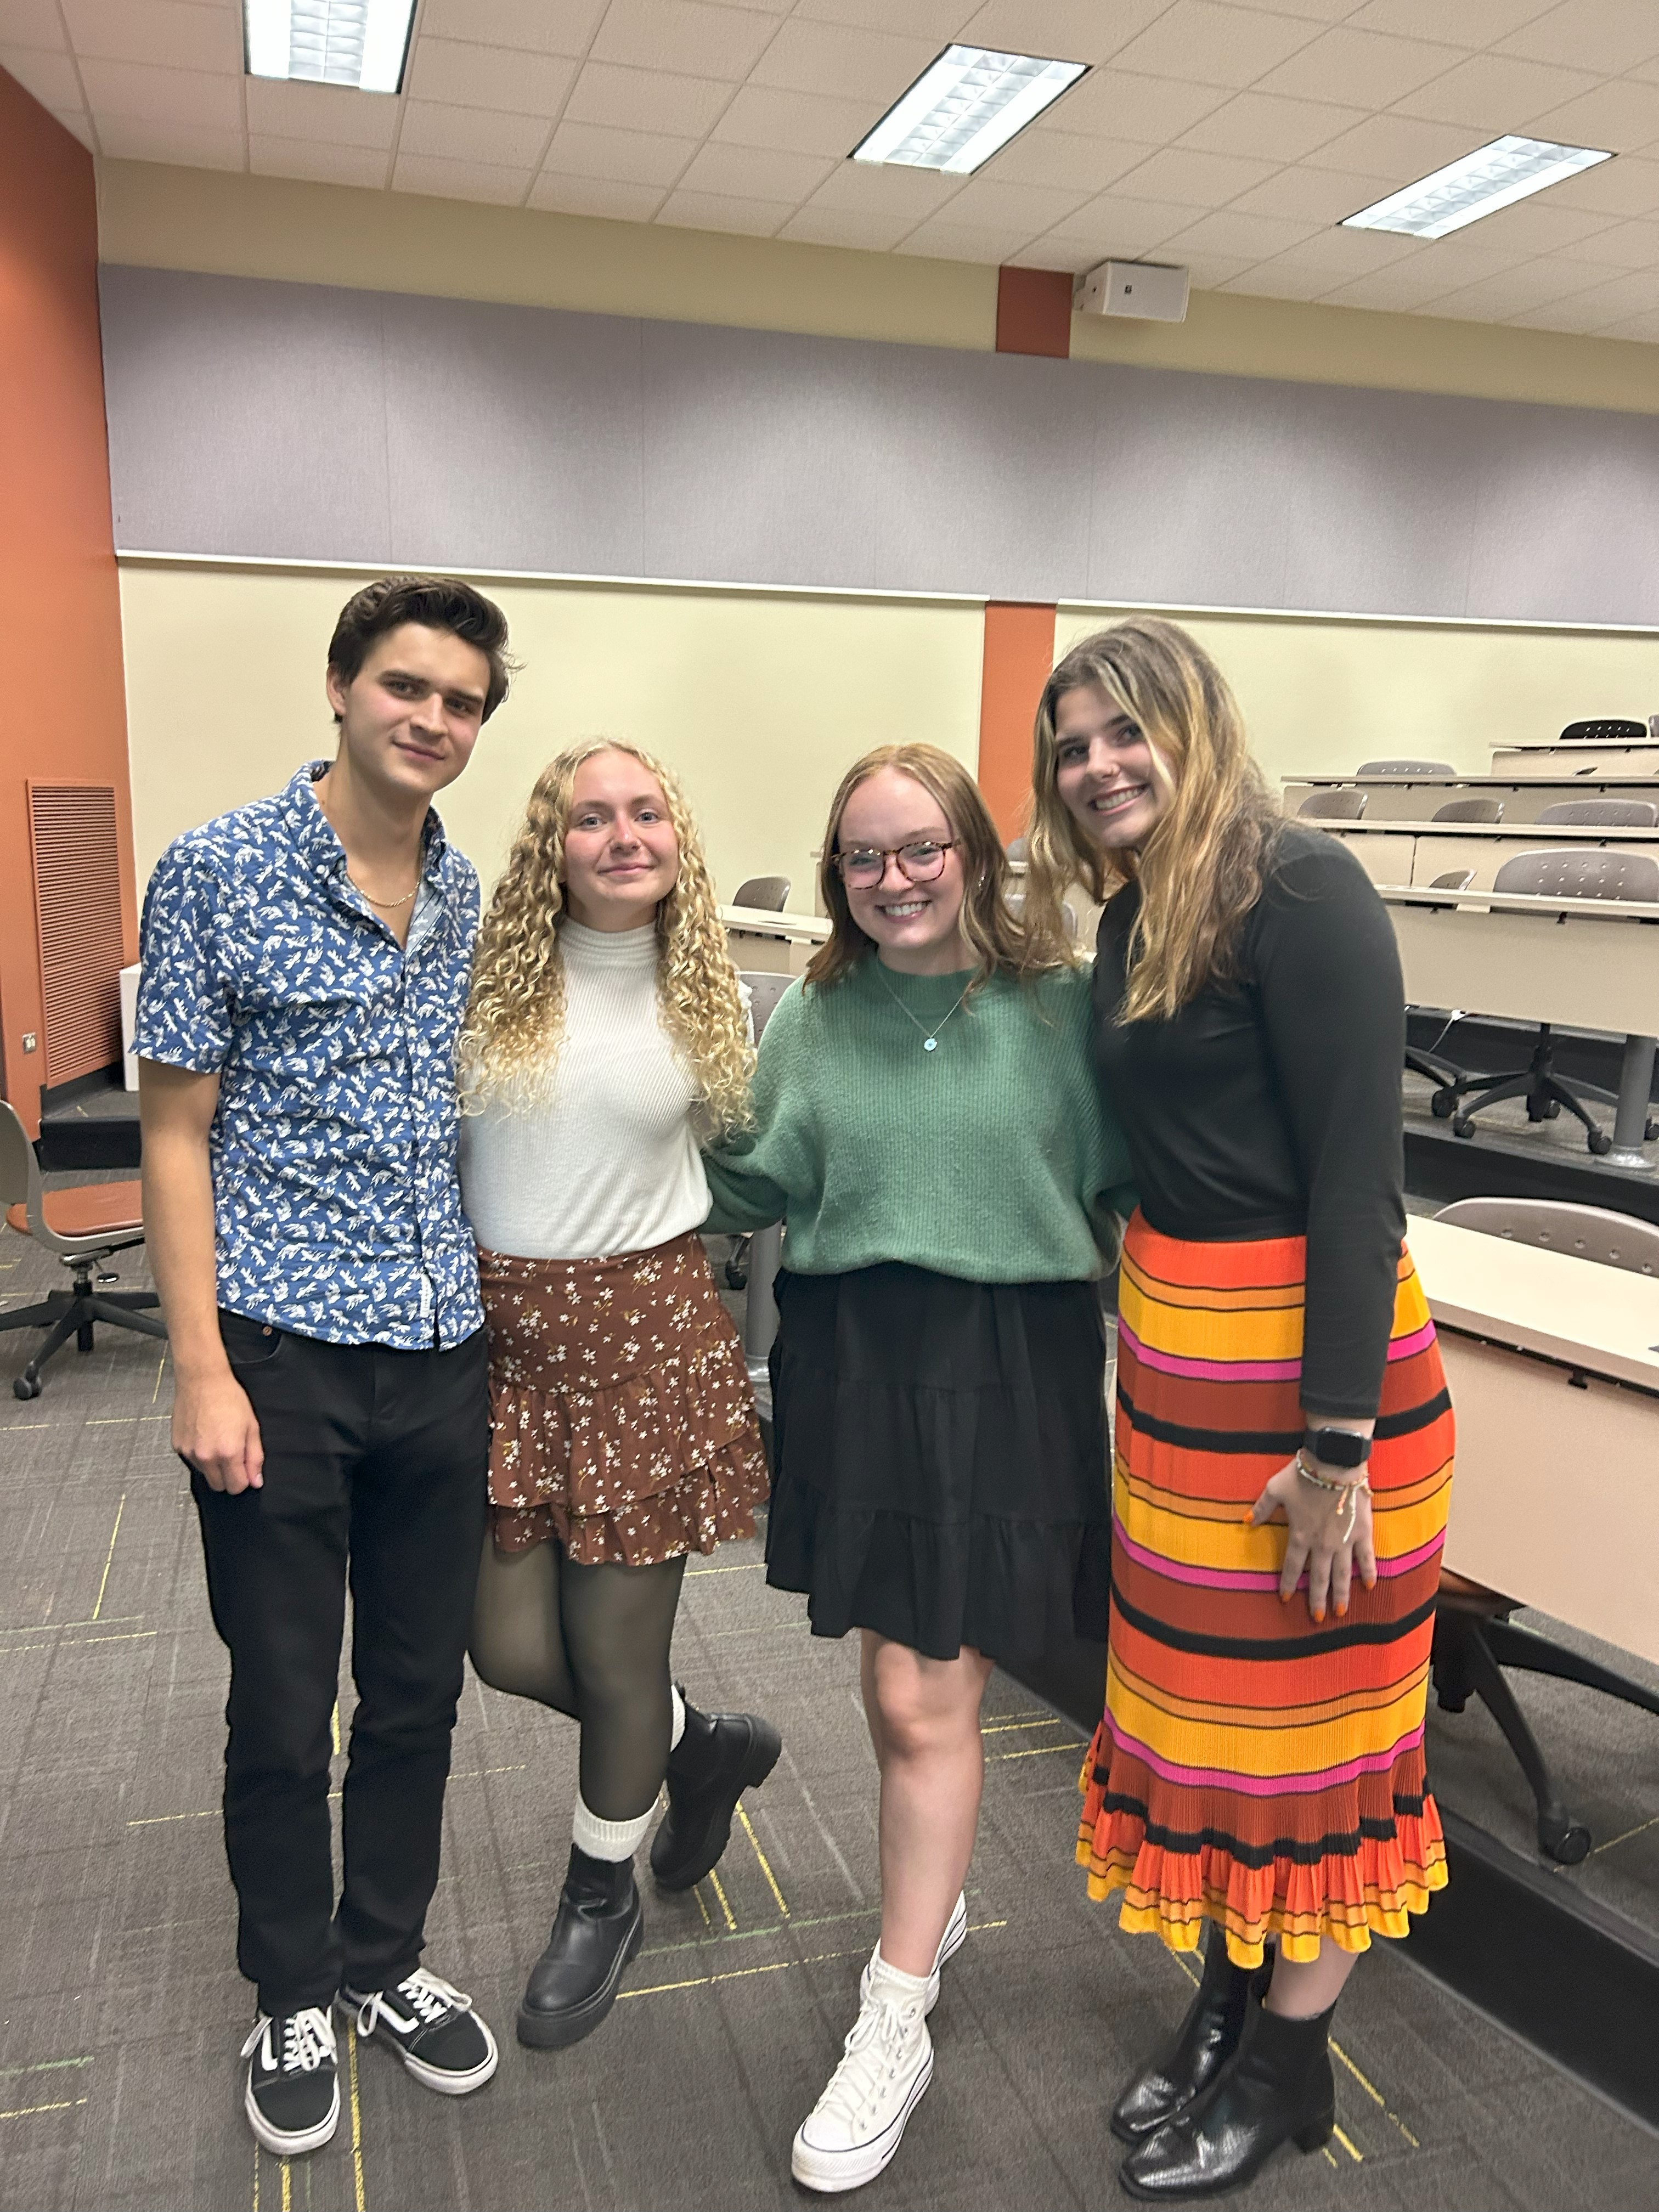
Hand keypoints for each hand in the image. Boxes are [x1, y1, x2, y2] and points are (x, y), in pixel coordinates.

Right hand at [173, 1367, 264, 1493]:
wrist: (202, 1381)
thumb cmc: (230, 1400)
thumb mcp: (251, 1426)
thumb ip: (254, 1457)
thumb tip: (255, 1482)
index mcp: (228, 1453)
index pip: (236, 1487)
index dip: (243, 1480)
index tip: (244, 1467)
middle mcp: (206, 1457)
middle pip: (218, 1486)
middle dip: (228, 1477)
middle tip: (232, 1455)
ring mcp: (189, 1453)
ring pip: (205, 1474)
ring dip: (213, 1465)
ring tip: (217, 1440)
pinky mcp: (178, 1447)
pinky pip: (191, 1461)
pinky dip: (199, 1455)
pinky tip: (204, 1435)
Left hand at [1249, 1459, 1375, 1621]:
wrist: (1335, 1463)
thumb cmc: (1303, 1474)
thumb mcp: (1275, 1489)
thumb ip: (1262, 1508)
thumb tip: (1246, 1521)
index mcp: (1299, 1536)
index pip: (1291, 1567)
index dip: (1287, 1584)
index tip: (1284, 1599)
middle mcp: (1322, 1545)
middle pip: (1318, 1578)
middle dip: (1316, 1600)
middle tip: (1316, 1619)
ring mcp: (1344, 1541)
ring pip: (1342, 1575)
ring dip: (1341, 1595)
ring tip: (1340, 1613)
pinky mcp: (1363, 1533)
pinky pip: (1367, 1558)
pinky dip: (1369, 1573)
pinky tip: (1369, 1587)